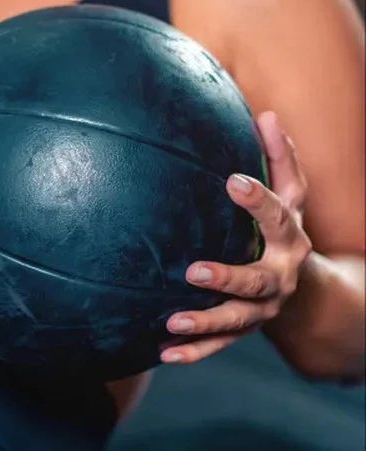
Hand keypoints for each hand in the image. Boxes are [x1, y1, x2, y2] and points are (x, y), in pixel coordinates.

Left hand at [162, 112, 312, 363]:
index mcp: (290, 238)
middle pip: (257, 281)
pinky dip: (194, 352)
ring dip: (205, 322)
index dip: (257, 200)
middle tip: (192, 270)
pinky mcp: (243, 329)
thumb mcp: (289, 193)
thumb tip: (264, 113)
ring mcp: (263, 309)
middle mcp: (279, 276)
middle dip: (227, 277)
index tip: (232, 182)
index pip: (277, 216)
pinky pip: (219, 345)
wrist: (304, 287)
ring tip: (172, 322)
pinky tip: (163, 353)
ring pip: (237, 320)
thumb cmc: (282, 227)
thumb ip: (279, 157)